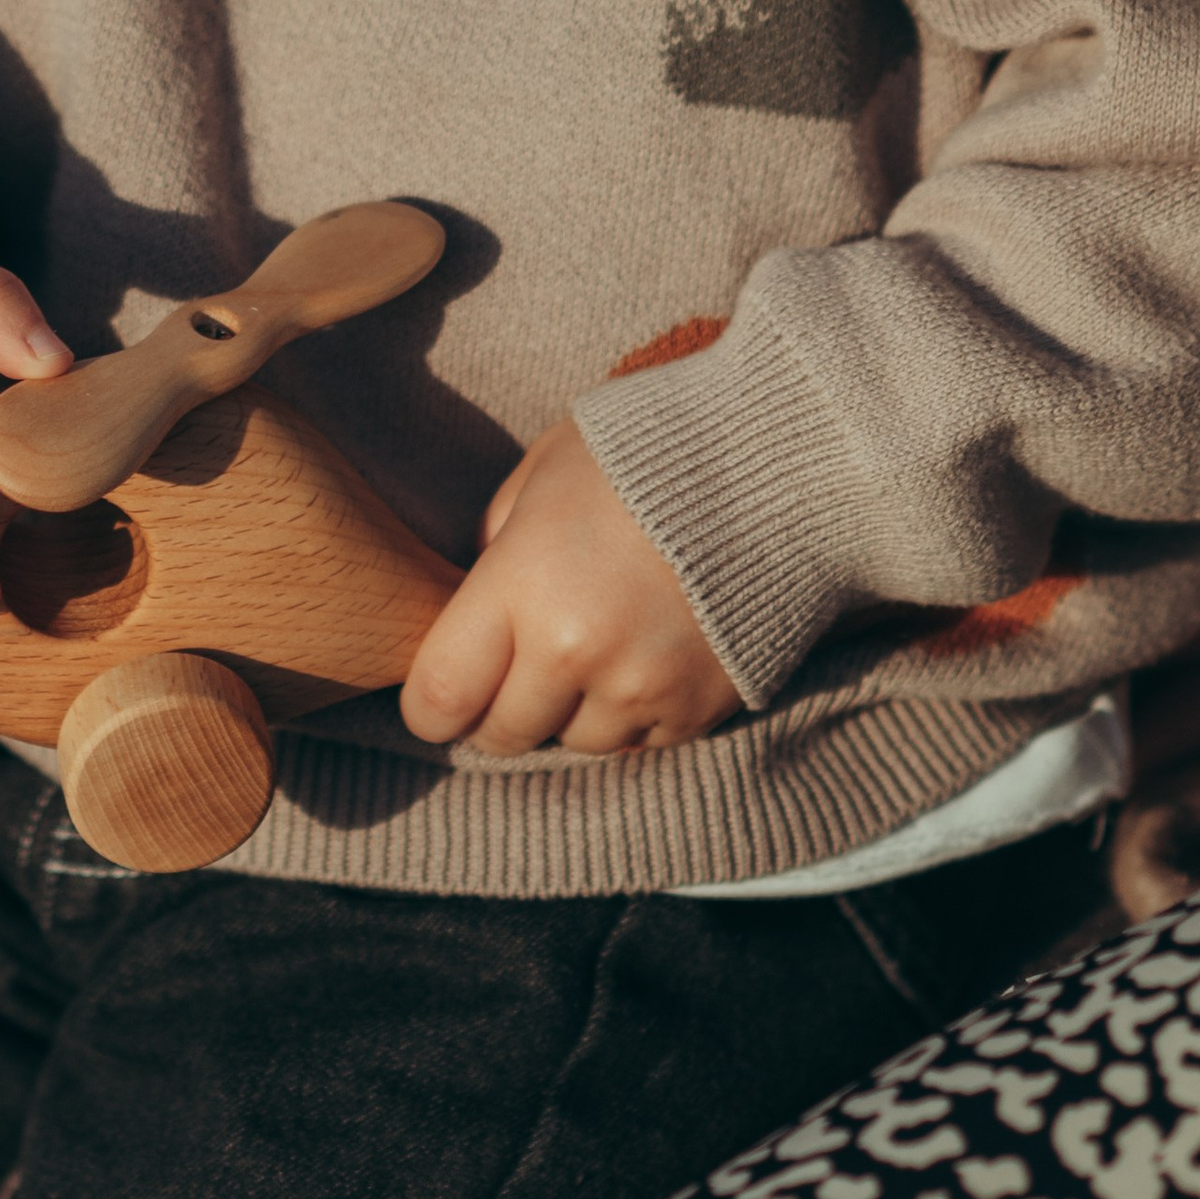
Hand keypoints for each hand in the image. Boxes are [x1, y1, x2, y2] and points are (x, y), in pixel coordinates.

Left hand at [400, 415, 740, 756]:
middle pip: (499, 734)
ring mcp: (638, 689)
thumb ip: (492, 545)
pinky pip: (632, 745)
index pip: (440, 695)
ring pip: (567, 744)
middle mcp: (576, 652)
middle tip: (520, 658)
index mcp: (524, 584)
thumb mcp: (541, 474)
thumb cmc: (641, 454)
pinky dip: (626, 712)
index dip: (429, 703)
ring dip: (567, 710)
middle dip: (496, 706)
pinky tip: (643, 651)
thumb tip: (470, 611)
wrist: (769, 469)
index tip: (442, 688)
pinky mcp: (691, 713)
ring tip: (596, 640)